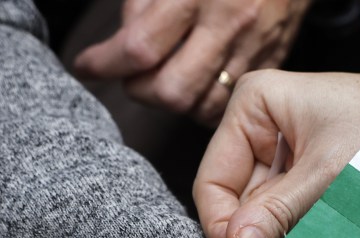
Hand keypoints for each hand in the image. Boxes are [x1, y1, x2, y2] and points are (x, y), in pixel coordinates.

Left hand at [74, 0, 312, 123]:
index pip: (140, 48)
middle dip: (140, 89)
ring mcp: (254, 45)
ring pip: (201, 106)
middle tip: (130, 74)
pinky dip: (204, 103)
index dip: (105, 63)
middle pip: (171, 91)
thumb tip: (124, 37)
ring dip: (173, 102)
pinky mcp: (273, 58)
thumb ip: (143, 0)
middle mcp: (228, 23)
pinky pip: (229, 102)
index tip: (86, 65)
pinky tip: (194, 84)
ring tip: (162, 78)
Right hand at [193, 70, 359, 237]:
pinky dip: (331, 237)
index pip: (213, 180)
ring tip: (348, 232)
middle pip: (246, 206)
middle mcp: (268, 131)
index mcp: (256, 108)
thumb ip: (279, 215)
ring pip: (278, 223)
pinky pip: (305, 226)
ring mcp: (293, 160)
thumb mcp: (329, 174)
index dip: (226, 224)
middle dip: (276, 236)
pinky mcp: (318, 185)